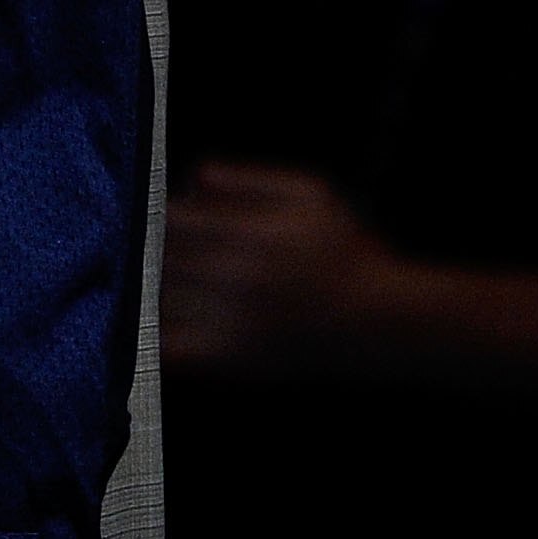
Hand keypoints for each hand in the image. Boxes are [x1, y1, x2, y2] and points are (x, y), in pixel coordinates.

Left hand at [163, 162, 412, 372]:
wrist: (382, 323)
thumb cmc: (348, 251)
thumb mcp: (309, 194)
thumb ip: (247, 181)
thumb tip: (194, 177)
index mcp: (250, 235)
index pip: (172, 220)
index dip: (161, 214)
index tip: (168, 215)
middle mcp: (236, 280)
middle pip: (161, 258)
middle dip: (155, 249)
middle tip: (163, 246)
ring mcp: (233, 323)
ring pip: (161, 298)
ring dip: (156, 284)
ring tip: (167, 277)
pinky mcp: (236, 361)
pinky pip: (173, 350)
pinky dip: (156, 335)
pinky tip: (158, 322)